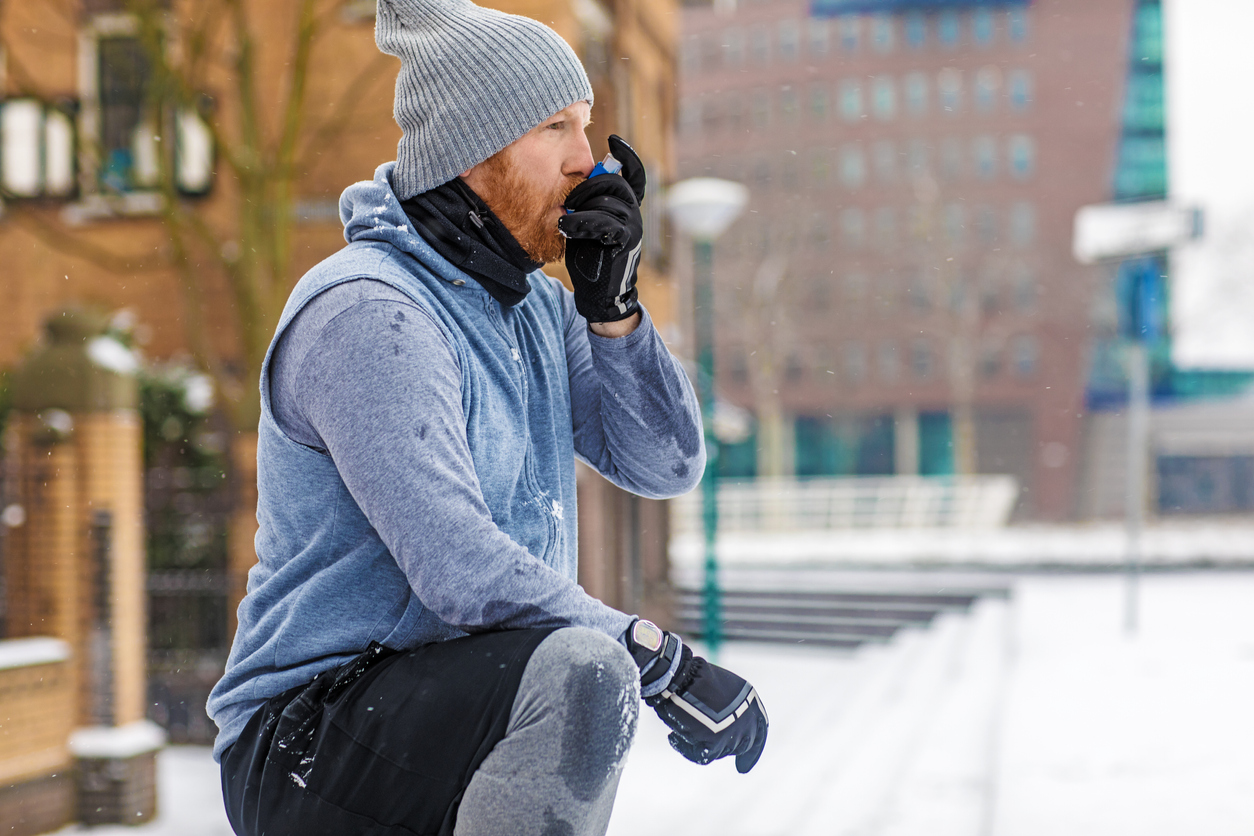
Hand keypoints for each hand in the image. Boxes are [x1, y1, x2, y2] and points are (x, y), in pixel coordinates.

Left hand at [558, 135, 645, 323]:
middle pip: (613, 183)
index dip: (627, 155)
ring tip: (564, 218)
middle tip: (567, 200)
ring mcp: (633, 226)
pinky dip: (580, 222)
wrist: (599, 293)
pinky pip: (602, 222)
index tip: (612, 139)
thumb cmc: (590, 256)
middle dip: (586, 187)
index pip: (634, 174)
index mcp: (627, 206)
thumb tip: (574, 181)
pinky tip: (565, 226)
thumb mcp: (588, 224)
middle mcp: (634, 212)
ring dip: (580, 207)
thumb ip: (587, 203)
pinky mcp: (626, 239)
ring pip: (605, 201)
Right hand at [647, 645, 768, 772]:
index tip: (743, 768)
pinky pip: (701, 756)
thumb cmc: (695, 677)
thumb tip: (722, 726)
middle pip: (740, 746)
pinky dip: (686, 749)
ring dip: (700, 742)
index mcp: (751, 704)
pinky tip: (673, 736)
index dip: (753, 752)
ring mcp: (733, 734)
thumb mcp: (722, 689)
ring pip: (719, 752)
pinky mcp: (715, 744)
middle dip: (725, 748)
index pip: (760, 733)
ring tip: (683, 725)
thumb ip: (729, 708)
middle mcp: (748, 721)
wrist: (683, 678)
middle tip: (706, 744)